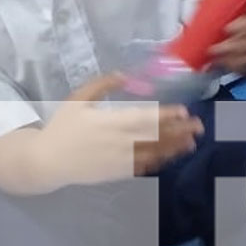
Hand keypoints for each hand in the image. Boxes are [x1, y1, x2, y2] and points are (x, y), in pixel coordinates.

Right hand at [38, 76, 201, 186]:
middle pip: (155, 136)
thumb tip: (123, 74)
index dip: (166, 115)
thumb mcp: (78, 99)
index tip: (184, 110)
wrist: (46, 161)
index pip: (145, 118)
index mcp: (110, 121)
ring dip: (175, 147)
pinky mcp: (118, 172)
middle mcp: (119, 141)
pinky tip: (172, 155)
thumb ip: (101, 85)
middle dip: (179, 131)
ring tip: (192, 141)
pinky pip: (144, 166)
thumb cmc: (61, 127)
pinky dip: (160, 160)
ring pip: (154, 152)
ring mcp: (120, 159)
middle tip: (198, 126)